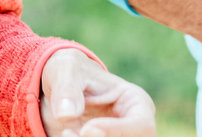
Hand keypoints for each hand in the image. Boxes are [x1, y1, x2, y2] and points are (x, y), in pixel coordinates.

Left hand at [40, 47, 155, 136]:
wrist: (59, 91)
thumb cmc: (70, 74)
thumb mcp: (66, 70)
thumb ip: (67, 89)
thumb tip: (66, 115)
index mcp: (136, 103)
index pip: (142, 126)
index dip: (116, 132)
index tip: (86, 129)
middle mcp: (132, 128)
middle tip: (68, 132)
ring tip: (66, 131)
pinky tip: (65, 135)